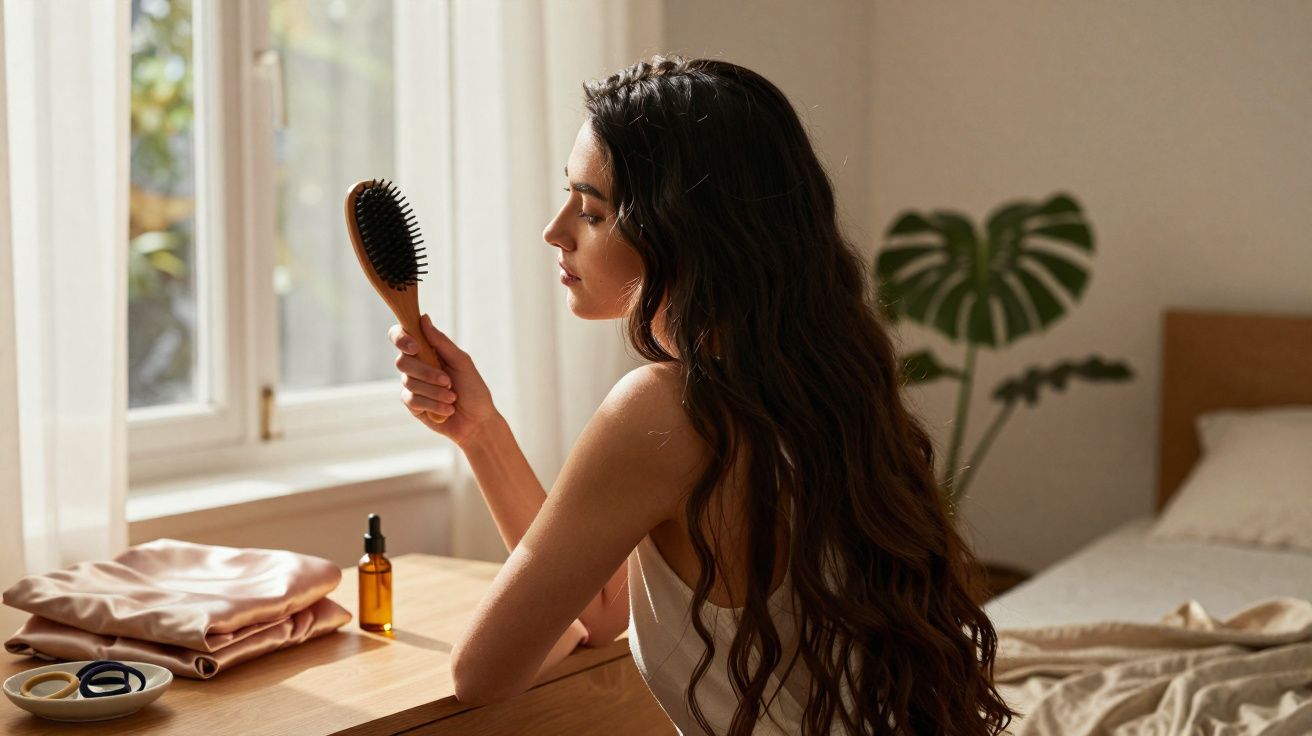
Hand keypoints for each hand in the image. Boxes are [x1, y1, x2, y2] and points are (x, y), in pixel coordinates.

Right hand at [390, 314, 499, 448]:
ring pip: (409, 383)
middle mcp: (416, 366)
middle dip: (426, 372)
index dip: (401, 338)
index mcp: (427, 351)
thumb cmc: (473, 389)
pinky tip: (448, 409)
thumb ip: (441, 342)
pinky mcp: (413, 406)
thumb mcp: (462, 362)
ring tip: (453, 397)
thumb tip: (423, 318)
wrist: (478, 421)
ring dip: (435, 391)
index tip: (416, 347)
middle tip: (448, 381)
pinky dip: (433, 404)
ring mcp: (413, 386)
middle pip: (402, 361)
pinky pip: (413, 400)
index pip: (401, 337)